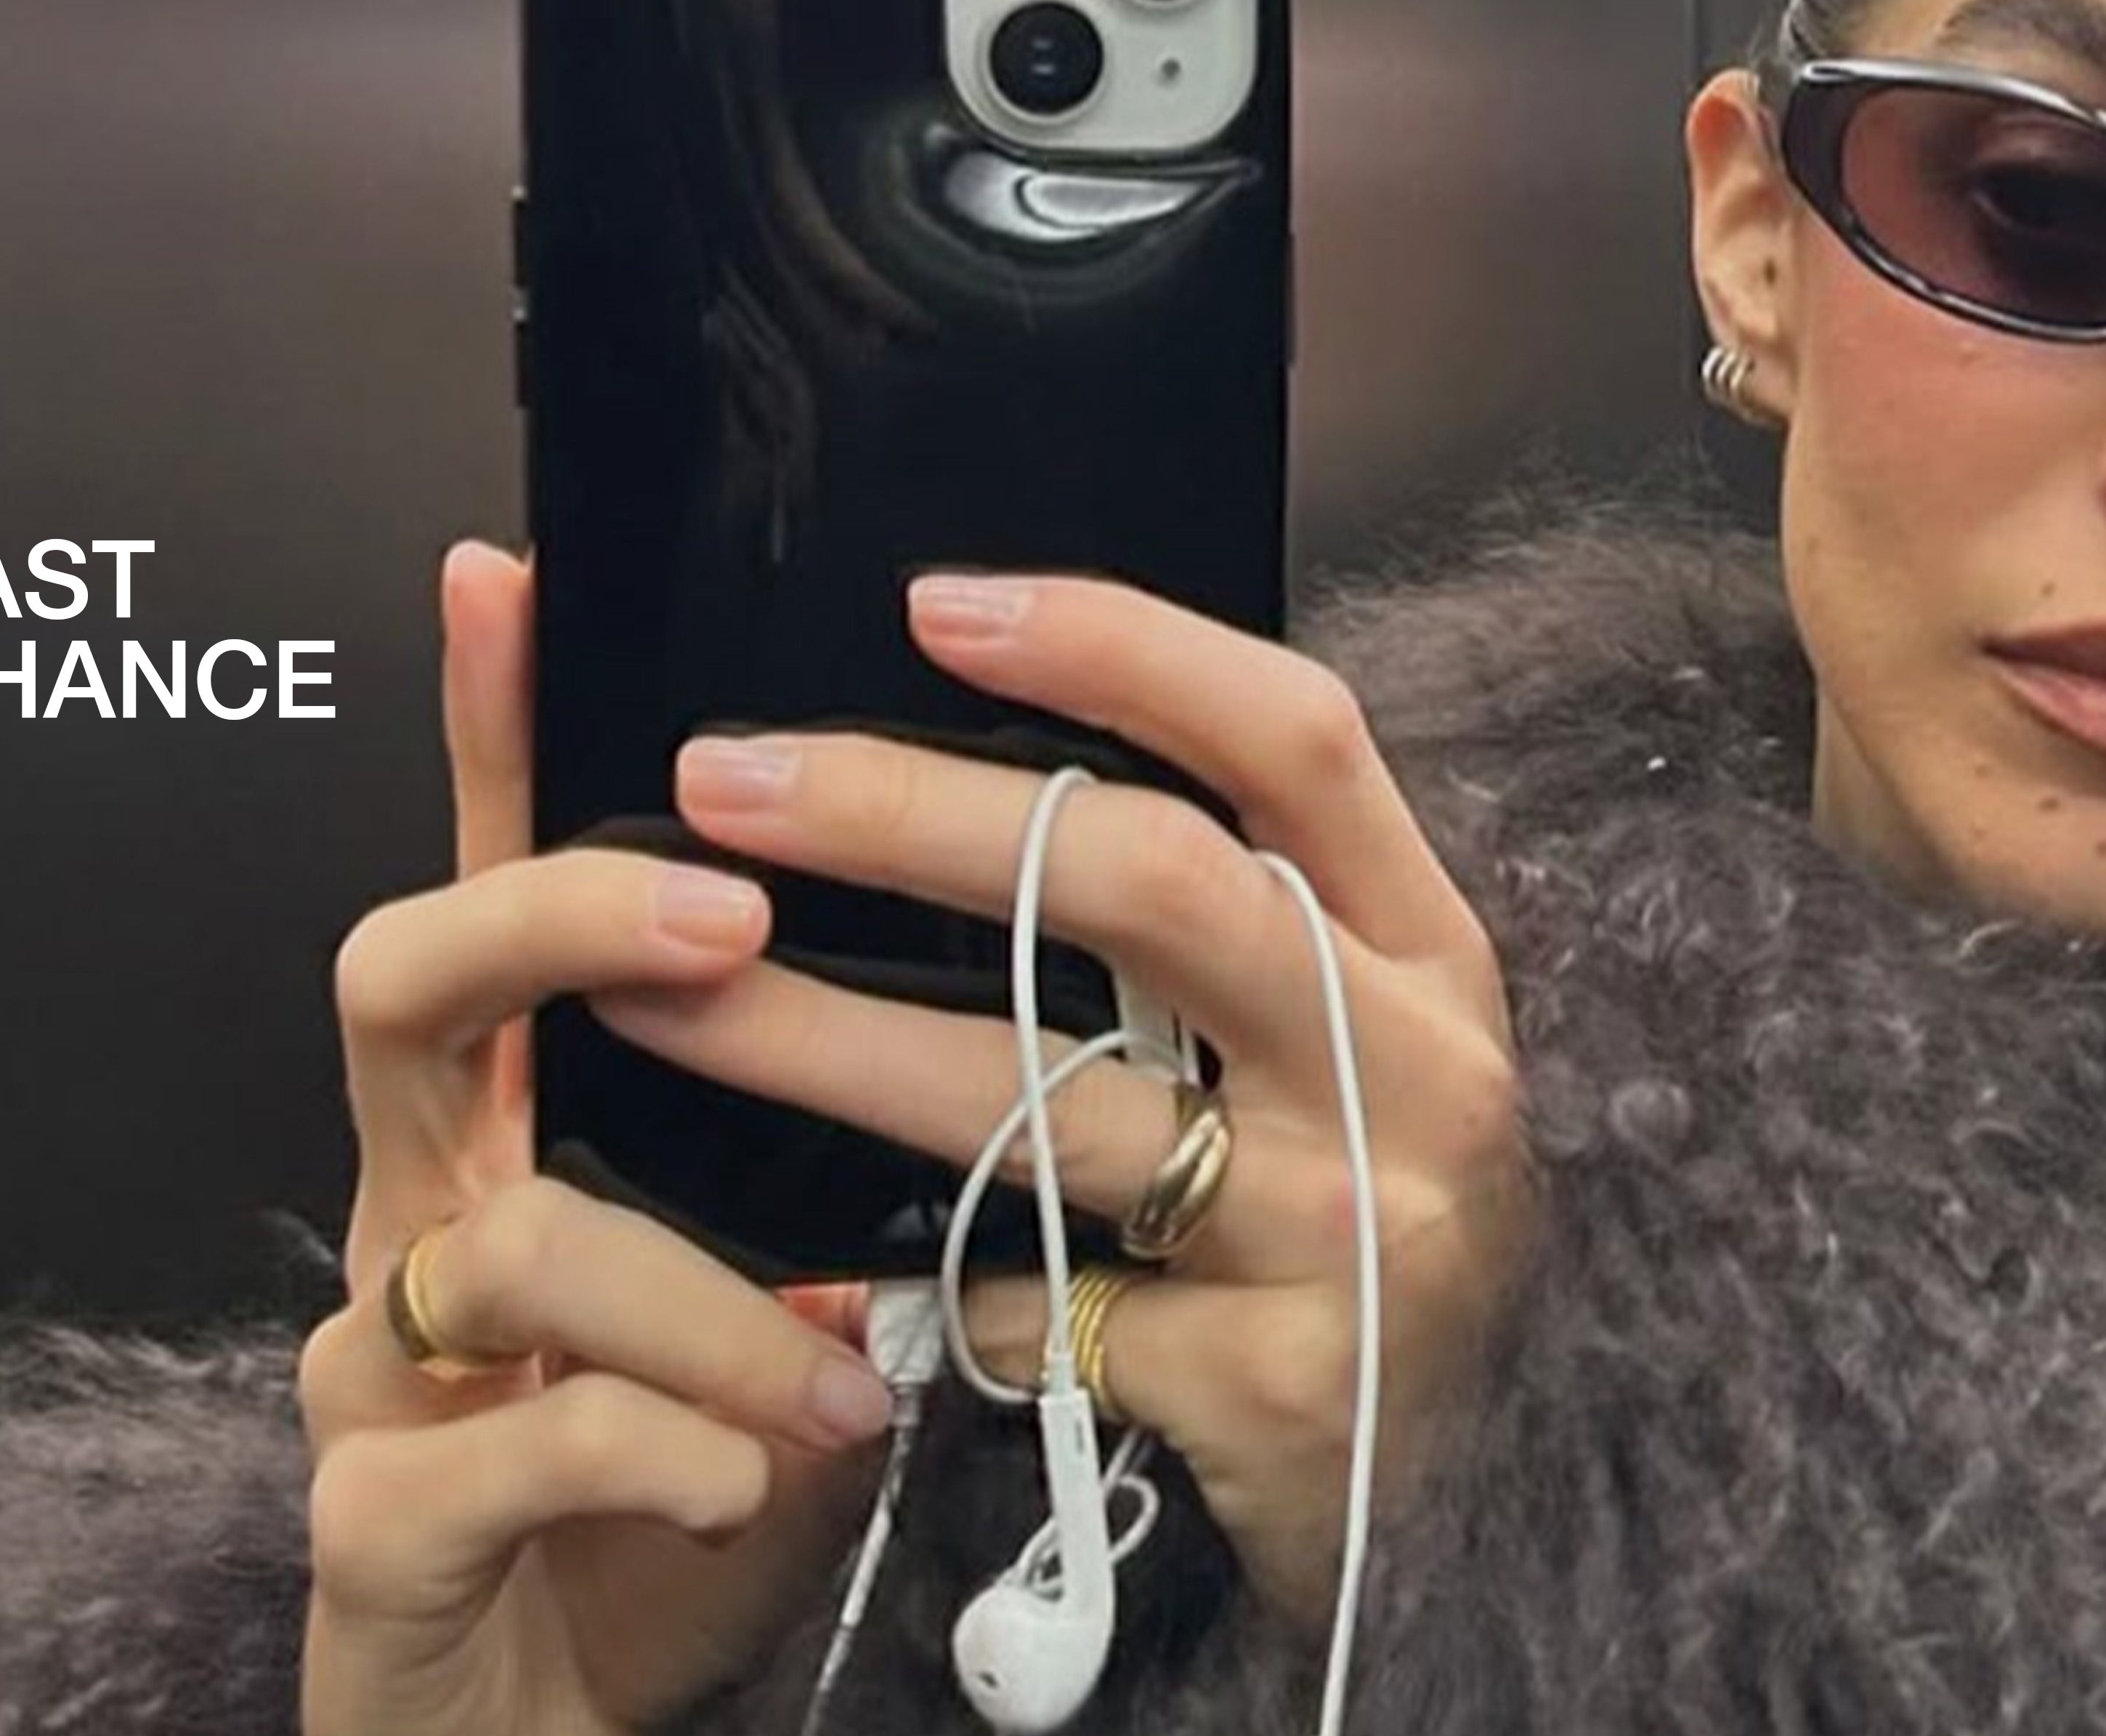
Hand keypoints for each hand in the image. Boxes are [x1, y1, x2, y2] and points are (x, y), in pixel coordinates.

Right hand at [299, 542, 899, 1735]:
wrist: (572, 1733)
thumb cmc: (705, 1492)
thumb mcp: (794, 1288)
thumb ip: (833, 1151)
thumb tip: (997, 1002)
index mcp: (532, 1134)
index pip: (503, 884)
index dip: (492, 731)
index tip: (513, 571)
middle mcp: (428, 1216)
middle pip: (400, 984)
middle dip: (558, 919)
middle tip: (725, 922)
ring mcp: (378, 1369)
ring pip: (496, 1242)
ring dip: (705, 1305)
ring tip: (838, 1381)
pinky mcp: (375, 1532)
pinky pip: (506, 1449)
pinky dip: (662, 1459)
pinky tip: (757, 1484)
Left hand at [587, 567, 1532, 1623]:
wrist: (1448, 1502)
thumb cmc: (1354, 1229)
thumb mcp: (1348, 1050)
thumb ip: (1231, 924)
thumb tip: (986, 759)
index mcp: (1428, 952)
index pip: (1297, 737)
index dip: (1124, 649)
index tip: (937, 603)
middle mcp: (1414, 1069)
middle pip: (1146, 885)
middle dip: (908, 817)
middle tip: (722, 782)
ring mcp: (1353, 1229)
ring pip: (1040, 1104)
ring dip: (818, 1043)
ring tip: (657, 999)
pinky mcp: (1276, 1380)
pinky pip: (1042, 1309)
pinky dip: (940, 1295)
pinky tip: (857, 1289)